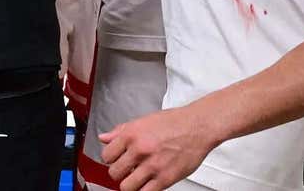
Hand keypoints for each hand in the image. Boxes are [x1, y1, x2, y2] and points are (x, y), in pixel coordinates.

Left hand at [99, 106, 217, 190]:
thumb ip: (122, 130)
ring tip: (138, 178)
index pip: (106, 155)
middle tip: (128, 170)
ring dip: (130, 184)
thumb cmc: (175, 122)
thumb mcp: (144, 121)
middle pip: (114, 173)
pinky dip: (144, 190)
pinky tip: (149, 183)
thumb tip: (104, 138)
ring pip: (126, 187)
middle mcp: (140, 149)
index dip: (111, 159)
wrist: (199, 126)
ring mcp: (152, 165)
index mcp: (132, 134)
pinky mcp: (165, 178)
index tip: (118, 159)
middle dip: (120, 173)